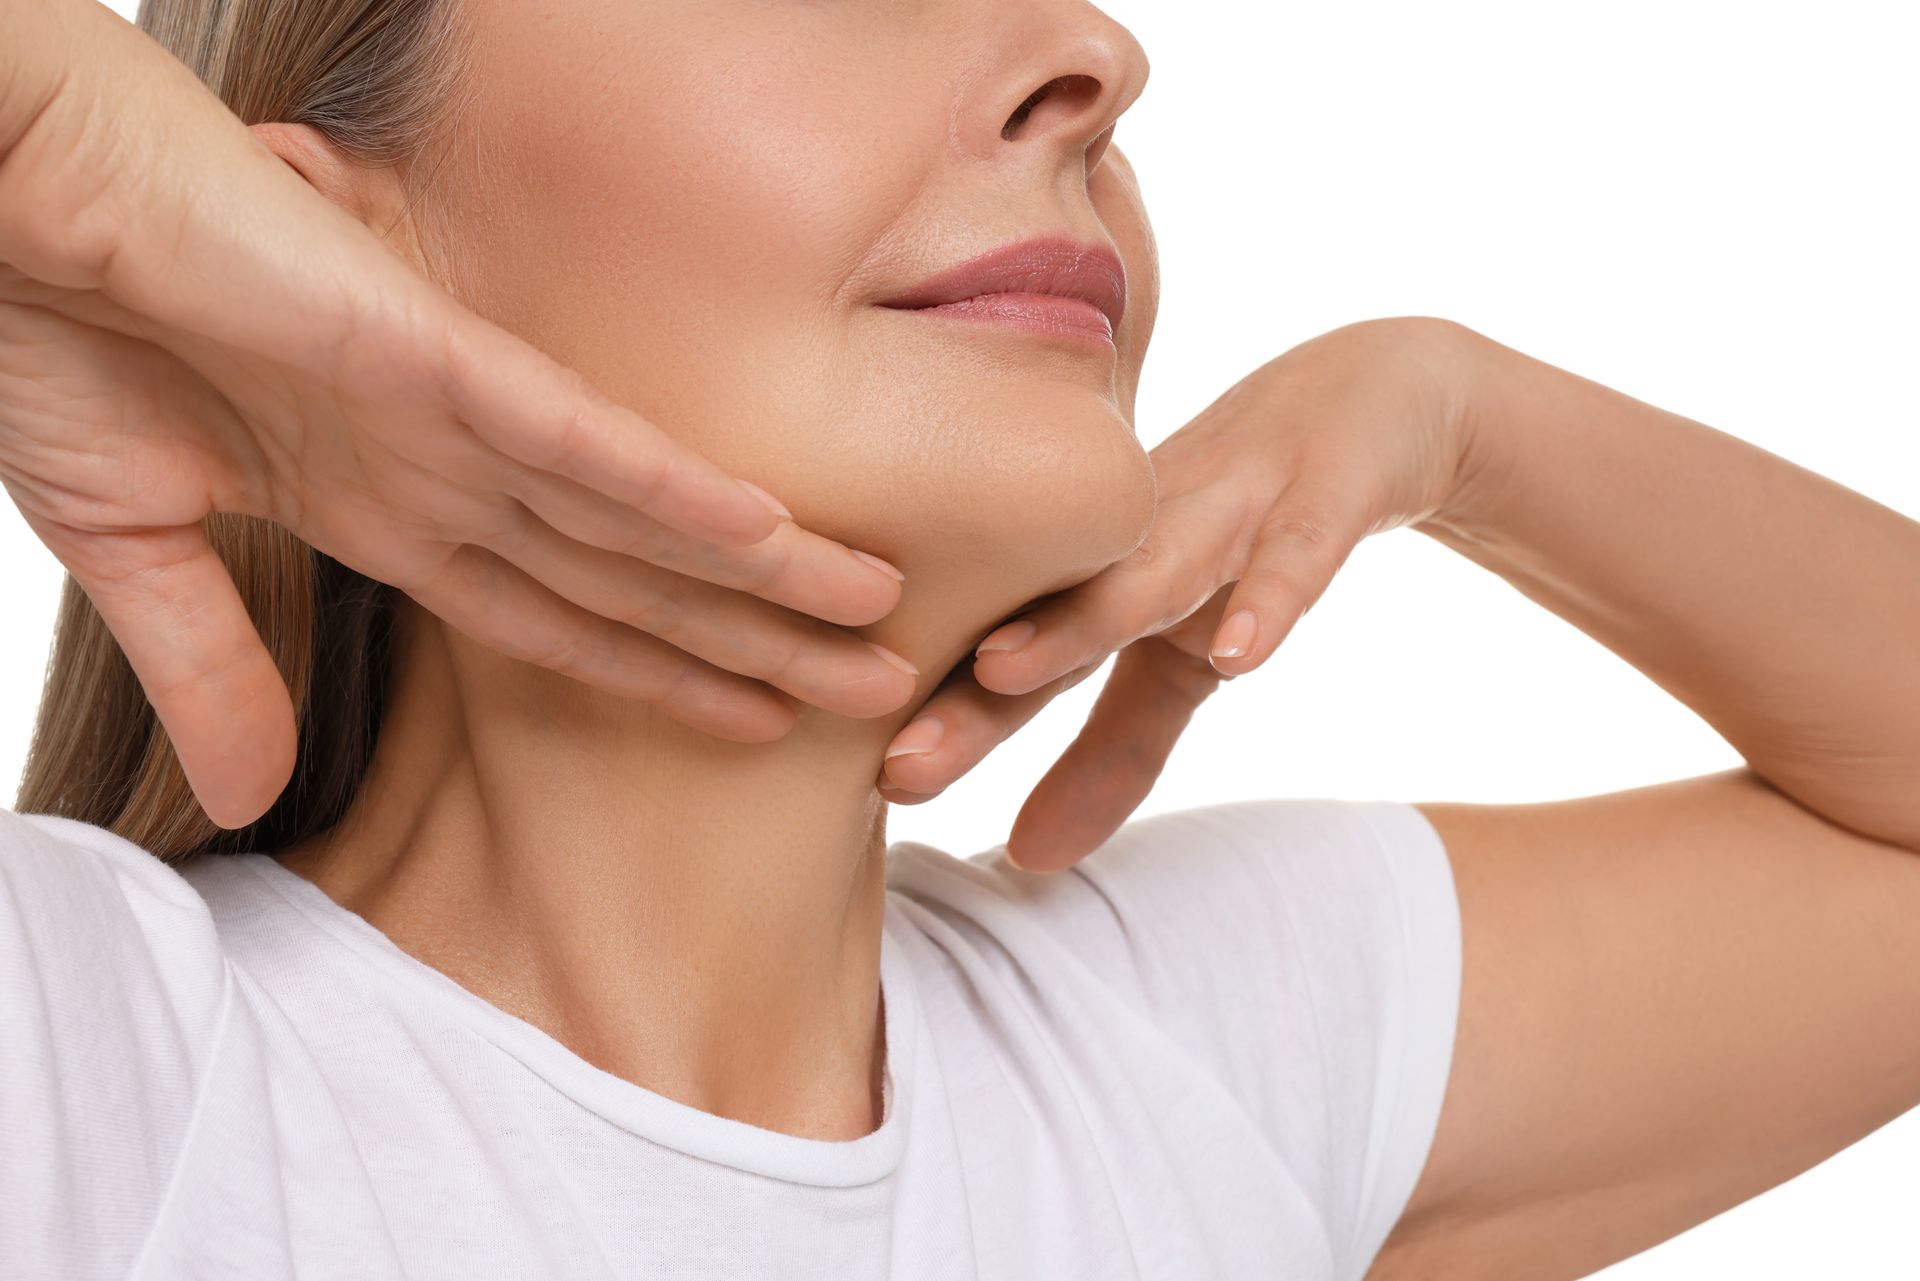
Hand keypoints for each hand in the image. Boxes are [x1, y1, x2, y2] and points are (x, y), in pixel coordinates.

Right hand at [0, 4, 914, 827]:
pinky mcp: (418, 348)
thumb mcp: (141, 543)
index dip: (669, 675)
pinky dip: (665, 489)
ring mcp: (442, 407)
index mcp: (387, 504)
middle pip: (637, 579)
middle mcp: (445, 464)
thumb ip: (215, 665)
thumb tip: (253, 798)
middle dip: (760, 644)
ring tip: (880, 625)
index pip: (564, 617)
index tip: (767, 723)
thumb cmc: (55, 333)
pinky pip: (569, 432)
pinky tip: (764, 533)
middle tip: (888, 693)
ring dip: (761, 577)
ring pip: (638, 514)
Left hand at [876, 318, 1491, 870]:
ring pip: (1152, 562)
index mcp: (1094, 571)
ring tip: (1005, 671)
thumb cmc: (1246, 530)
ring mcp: (1232, 503)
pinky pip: (1296, 548)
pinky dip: (1270, 596)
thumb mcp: (1183, 659)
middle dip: (975, 688)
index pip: (1010, 655)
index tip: (875, 786)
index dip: (946, 718)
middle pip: (1052, 611)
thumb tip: (1024, 860)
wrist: (1379, 396)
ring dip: (1083, 616)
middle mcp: (1141, 531)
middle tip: (902, 760)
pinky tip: (1239, 653)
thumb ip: (1111, 755)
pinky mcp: (1324, 491)